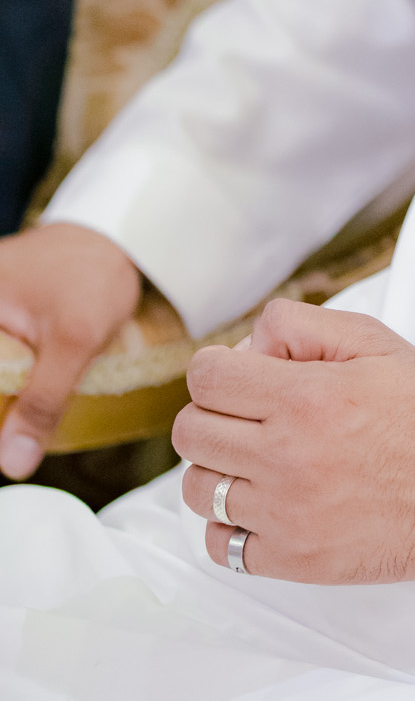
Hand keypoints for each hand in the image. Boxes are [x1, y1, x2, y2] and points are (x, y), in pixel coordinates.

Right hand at [0, 222, 141, 478]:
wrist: (117, 237)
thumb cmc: (95, 278)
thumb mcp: (75, 342)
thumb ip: (42, 402)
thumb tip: (13, 463)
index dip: (1, 417)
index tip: (10, 445)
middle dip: (6, 410)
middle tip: (20, 442)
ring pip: (1, 370)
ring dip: (9, 400)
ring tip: (22, 429)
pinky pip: (3, 357)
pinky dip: (11, 380)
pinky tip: (25, 403)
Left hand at [175, 298, 414, 582]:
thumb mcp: (375, 341)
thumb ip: (302, 327)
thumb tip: (248, 344)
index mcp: (305, 397)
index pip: (206, 379)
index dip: (217, 370)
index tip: (239, 377)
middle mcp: (287, 457)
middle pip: (192, 433)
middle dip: (213, 414)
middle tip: (249, 417)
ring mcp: (287, 515)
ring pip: (199, 491)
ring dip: (219, 470)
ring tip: (257, 463)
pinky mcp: (295, 560)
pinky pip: (221, 546)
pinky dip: (231, 526)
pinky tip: (264, 506)